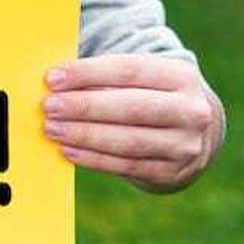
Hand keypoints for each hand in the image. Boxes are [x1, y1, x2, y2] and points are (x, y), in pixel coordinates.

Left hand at [42, 54, 222, 192]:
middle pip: (130, 107)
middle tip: (49, 106)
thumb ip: (104, 78)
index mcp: (180, 76)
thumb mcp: (143, 80)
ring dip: (84, 135)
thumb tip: (54, 83)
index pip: (129, 70)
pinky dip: (93, 159)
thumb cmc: (151, 98)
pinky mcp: (171, 172)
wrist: (195, 134)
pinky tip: (68, 151)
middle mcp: (190, 110)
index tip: (53, 78)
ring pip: (127, 140)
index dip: (88, 73)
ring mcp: (184, 144)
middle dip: (84, 106)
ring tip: (52, 129)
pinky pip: (126, 166)